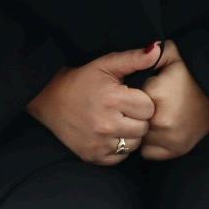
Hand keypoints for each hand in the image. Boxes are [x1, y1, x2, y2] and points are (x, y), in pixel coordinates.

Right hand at [25, 45, 160, 163]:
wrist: (50, 99)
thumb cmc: (82, 80)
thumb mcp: (107, 64)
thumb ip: (134, 58)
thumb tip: (157, 50)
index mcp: (113, 99)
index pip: (149, 108)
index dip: (142, 101)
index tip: (131, 97)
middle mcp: (107, 124)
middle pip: (144, 128)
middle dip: (138, 118)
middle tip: (125, 110)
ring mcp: (99, 143)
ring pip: (134, 144)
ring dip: (130, 134)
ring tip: (118, 121)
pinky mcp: (93, 156)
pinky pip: (120, 157)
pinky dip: (118, 148)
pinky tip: (110, 134)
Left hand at [133, 38, 208, 160]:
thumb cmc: (194, 71)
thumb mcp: (173, 53)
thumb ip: (151, 52)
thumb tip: (141, 50)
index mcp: (156, 95)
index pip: (128, 98)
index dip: (134, 93)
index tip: (144, 89)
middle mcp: (160, 120)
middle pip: (132, 119)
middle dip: (136, 112)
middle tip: (151, 103)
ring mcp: (169, 138)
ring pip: (139, 137)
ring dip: (144, 128)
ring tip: (157, 115)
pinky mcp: (177, 149)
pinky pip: (149, 152)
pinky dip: (152, 143)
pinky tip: (160, 130)